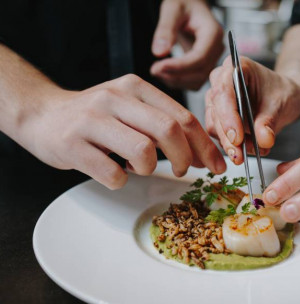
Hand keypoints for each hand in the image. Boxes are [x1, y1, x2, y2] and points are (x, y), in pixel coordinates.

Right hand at [19, 74, 225, 188]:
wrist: (44, 115)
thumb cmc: (96, 118)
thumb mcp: (131, 109)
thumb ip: (164, 125)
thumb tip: (202, 154)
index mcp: (135, 88)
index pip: (183, 117)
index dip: (205, 146)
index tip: (217, 166)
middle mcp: (114, 99)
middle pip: (169, 131)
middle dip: (186, 159)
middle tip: (184, 172)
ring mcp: (92, 121)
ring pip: (143, 152)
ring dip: (149, 169)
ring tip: (138, 167)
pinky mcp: (73, 146)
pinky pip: (113, 174)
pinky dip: (121, 180)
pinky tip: (115, 172)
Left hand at [150, 0, 223, 90]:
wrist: (191, 6)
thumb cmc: (184, 3)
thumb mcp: (172, 8)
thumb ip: (165, 29)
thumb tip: (159, 52)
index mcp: (213, 33)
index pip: (199, 58)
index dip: (179, 66)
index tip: (159, 67)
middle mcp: (217, 49)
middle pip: (200, 73)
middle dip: (176, 76)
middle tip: (154, 70)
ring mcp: (212, 59)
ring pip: (197, 81)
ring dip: (176, 81)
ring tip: (158, 71)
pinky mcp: (205, 66)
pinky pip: (194, 81)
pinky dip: (179, 81)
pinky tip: (165, 73)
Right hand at [206, 56, 299, 163]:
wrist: (286, 98)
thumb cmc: (283, 93)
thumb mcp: (281, 105)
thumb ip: (270, 122)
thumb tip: (263, 140)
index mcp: (235, 67)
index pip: (223, 91)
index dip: (228, 116)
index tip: (236, 138)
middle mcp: (221, 81)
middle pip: (216, 112)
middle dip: (228, 137)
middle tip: (240, 156)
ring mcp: (217, 101)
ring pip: (214, 127)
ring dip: (231, 144)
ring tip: (254, 150)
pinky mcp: (218, 119)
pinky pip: (219, 136)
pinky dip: (235, 147)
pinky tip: (252, 149)